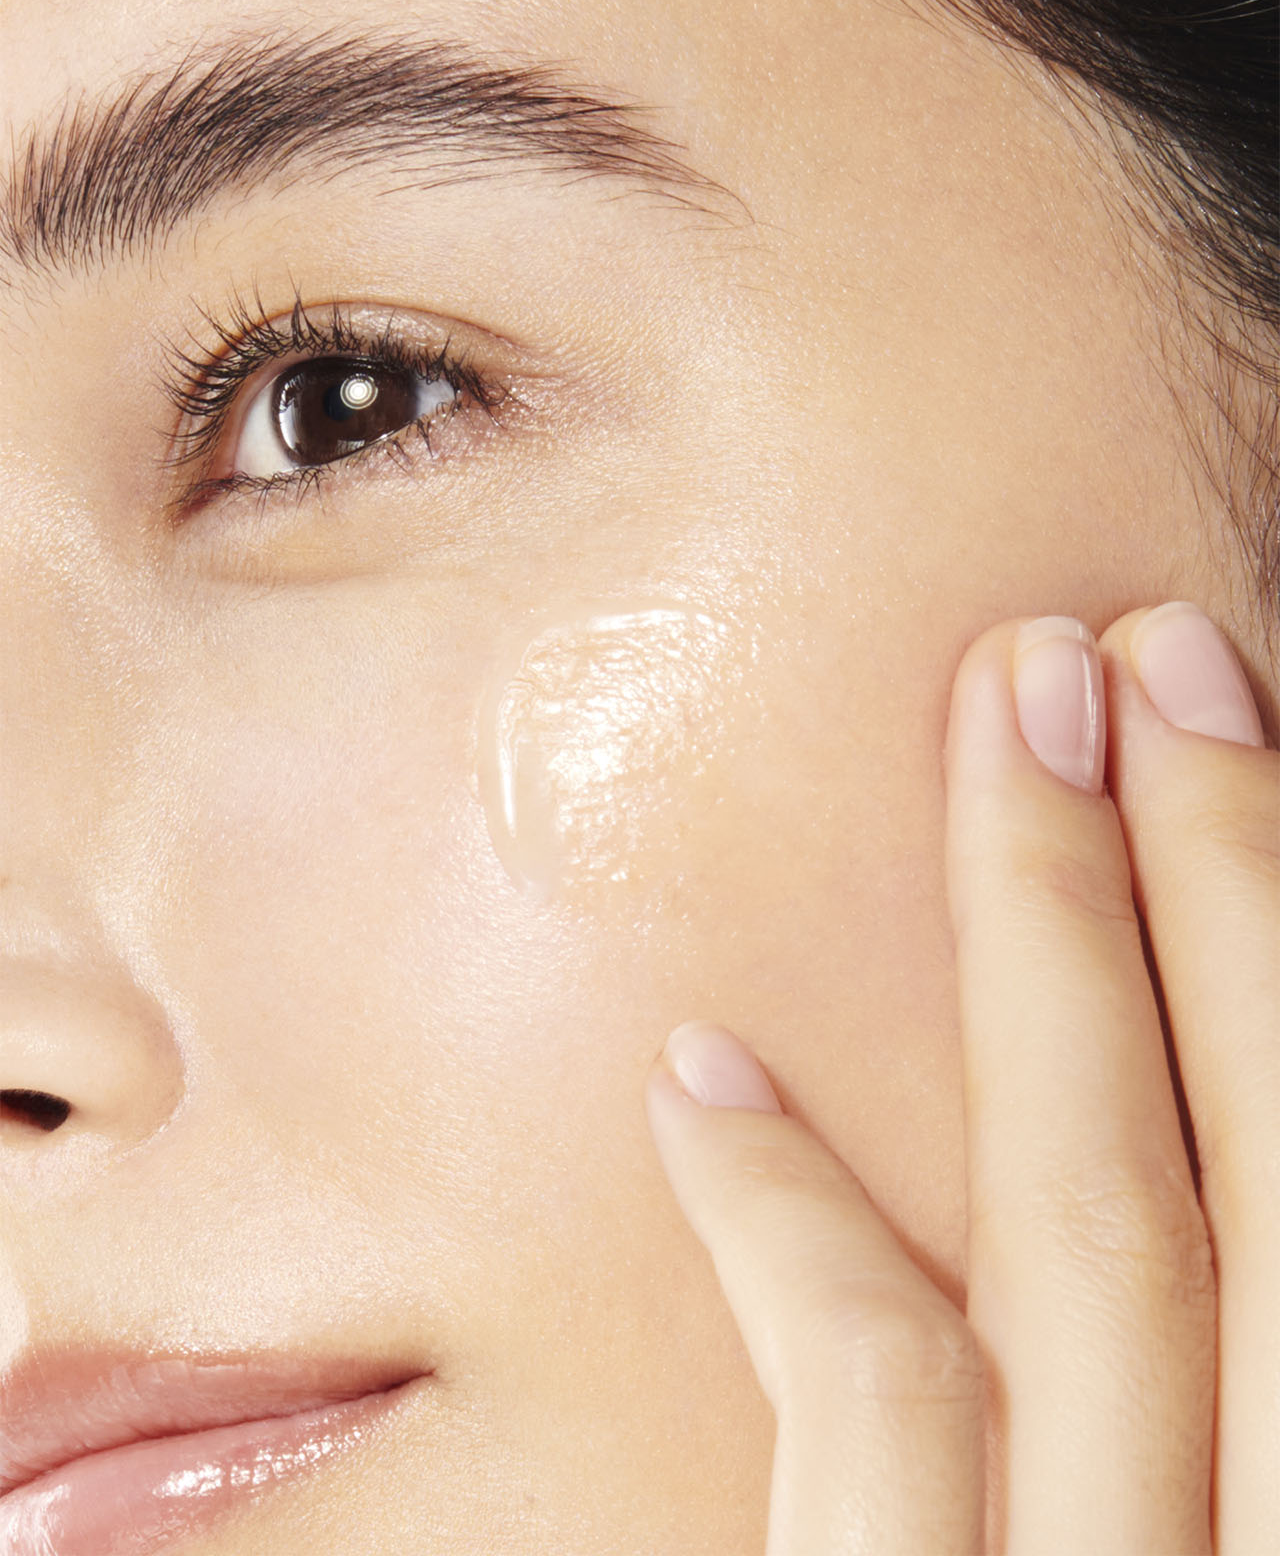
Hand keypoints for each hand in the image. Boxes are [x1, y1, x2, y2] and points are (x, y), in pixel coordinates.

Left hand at [644, 602, 1276, 1553]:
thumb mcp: (1192, 1479)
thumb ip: (1193, 1329)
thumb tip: (1150, 1069)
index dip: (1273, 906)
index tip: (1206, 699)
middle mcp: (1249, 1535)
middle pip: (1227, 1165)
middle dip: (1200, 871)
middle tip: (1114, 650)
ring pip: (1088, 1241)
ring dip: (1051, 948)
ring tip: (997, 722)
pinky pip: (866, 1419)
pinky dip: (792, 1232)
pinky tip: (702, 1074)